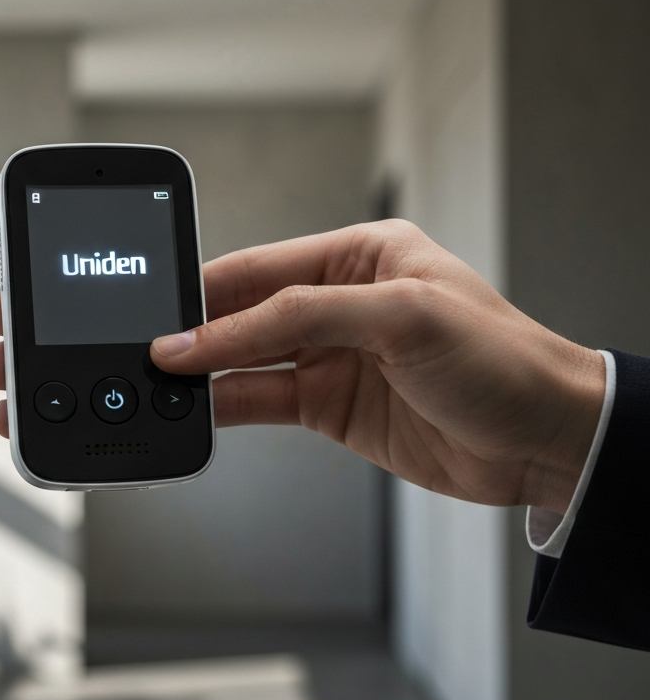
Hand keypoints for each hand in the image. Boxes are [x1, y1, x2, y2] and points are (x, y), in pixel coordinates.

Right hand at [148, 220, 603, 513]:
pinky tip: (200, 411)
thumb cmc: (501, 359)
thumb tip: (214, 335)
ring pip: (248, 360)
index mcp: (358, 256)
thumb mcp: (399, 316)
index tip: (163, 316)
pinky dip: (227, 407)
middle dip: (198, 334)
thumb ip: (297, 318)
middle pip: (246, 314)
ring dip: (205, 374)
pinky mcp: (330, 406)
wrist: (548, 443)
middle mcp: (339, 303)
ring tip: (162, 386)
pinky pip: (263, 400)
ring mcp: (332, 357)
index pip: (261, 267)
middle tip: (151, 354)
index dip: (206, 293)